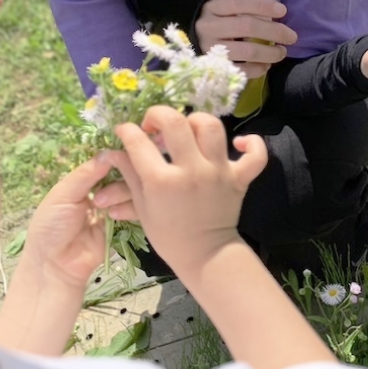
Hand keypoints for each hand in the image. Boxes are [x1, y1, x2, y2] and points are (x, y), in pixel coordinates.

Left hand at [23, 153, 134, 287]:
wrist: (55, 265)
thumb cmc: (51, 227)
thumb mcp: (62, 195)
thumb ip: (86, 174)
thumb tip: (108, 152)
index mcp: (80, 182)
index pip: (102, 163)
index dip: (113, 156)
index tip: (126, 148)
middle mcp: (98, 192)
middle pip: (119, 175)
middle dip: (119, 175)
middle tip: (115, 181)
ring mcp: (111, 209)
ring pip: (128, 191)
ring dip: (120, 193)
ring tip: (104, 206)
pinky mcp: (120, 225)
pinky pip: (132, 211)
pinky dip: (129, 208)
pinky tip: (118, 212)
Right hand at [111, 107, 267, 274]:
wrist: (204, 254)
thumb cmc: (168, 233)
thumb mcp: (143, 205)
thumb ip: (129, 173)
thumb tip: (112, 149)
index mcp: (162, 181)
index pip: (138, 141)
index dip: (127, 131)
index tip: (126, 131)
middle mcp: (191, 171)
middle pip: (176, 122)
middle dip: (158, 115)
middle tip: (154, 125)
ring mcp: (218, 172)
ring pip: (211, 127)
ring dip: (195, 122)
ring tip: (187, 131)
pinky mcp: (240, 178)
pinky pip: (256, 154)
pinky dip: (251, 143)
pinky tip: (237, 143)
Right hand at [196, 0, 297, 78]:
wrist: (192, 40)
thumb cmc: (217, 22)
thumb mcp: (226, 10)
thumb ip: (247, 10)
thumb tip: (276, 16)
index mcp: (213, 7)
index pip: (239, 2)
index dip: (263, 5)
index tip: (283, 10)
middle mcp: (208, 26)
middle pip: (247, 26)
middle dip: (274, 31)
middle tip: (291, 37)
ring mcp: (210, 48)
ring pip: (246, 50)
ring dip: (269, 52)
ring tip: (281, 52)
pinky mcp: (213, 67)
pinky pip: (240, 70)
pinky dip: (257, 69)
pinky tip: (266, 65)